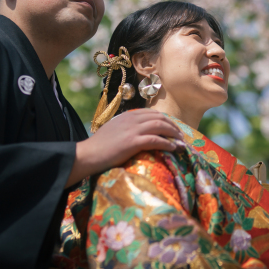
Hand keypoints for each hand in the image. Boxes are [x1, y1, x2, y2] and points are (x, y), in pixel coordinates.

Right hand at [65, 109, 182, 186]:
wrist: (88, 154)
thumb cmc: (99, 146)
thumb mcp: (114, 130)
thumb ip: (127, 127)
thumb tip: (139, 132)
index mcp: (128, 115)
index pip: (152, 113)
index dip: (165, 120)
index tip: (173, 128)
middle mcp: (132, 119)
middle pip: (160, 118)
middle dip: (173, 126)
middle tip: (181, 136)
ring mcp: (133, 130)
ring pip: (160, 126)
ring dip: (174, 134)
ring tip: (181, 142)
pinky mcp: (133, 142)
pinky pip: (156, 140)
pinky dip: (167, 143)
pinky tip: (173, 148)